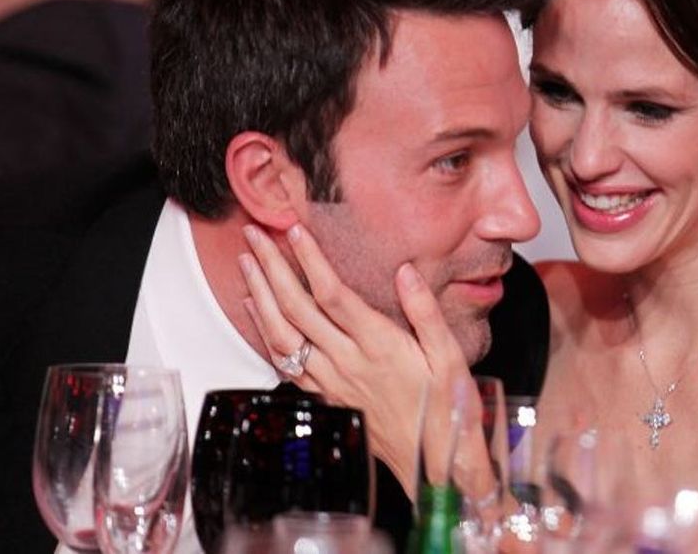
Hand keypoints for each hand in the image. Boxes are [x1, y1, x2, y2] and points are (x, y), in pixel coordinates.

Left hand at [238, 222, 472, 496]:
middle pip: (298, 309)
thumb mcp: (450, 358)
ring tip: (247, 263)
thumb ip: (426, 312)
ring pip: (283, 335)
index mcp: (380, 346)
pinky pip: (285, 363)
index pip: (334, 295)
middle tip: (256, 234)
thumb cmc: (446, 411)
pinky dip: (265, 332)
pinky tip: (257, 311)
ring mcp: (333, 381)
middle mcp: (349, 362)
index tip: (295, 230)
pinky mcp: (327, 396)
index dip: (310, 260)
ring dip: (261, 296)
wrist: (434, 467)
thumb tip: (406, 272)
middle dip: (272, 267)